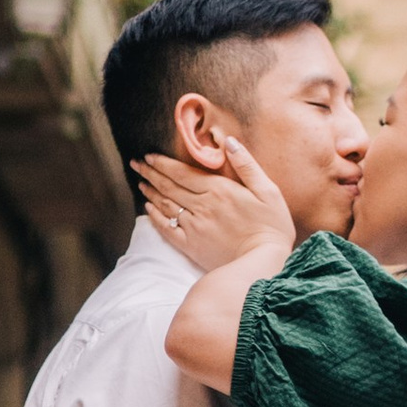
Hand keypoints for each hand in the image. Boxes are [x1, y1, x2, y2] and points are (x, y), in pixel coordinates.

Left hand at [135, 139, 293, 273]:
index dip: (162, 163)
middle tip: (135, 164)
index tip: (148, 156)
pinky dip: (155, 217)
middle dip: (149, 173)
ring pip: (165, 205)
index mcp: (218, 190)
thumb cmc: (271, 226)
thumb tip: (229, 142)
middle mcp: (201, 206)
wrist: (263, 264)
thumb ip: (246, 165)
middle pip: (168, 186)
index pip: (182, 172)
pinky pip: (167, 229)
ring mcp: (194, 226)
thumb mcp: (267, 190)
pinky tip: (148, 210)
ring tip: (140, 183)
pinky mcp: (191, 246)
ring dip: (150, 192)